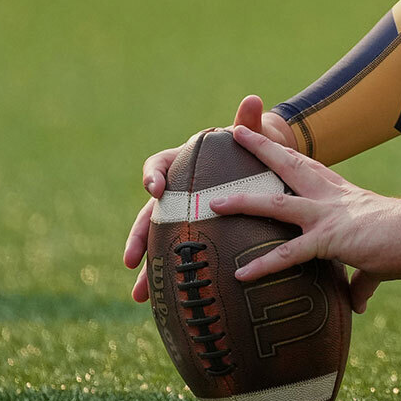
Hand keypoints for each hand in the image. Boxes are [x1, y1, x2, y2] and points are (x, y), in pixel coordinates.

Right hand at [124, 95, 295, 303]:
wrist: (270, 165)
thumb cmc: (259, 148)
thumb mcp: (257, 137)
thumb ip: (249, 123)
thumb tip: (252, 99)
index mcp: (187, 160)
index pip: (161, 163)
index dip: (153, 175)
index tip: (154, 188)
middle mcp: (178, 188)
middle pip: (149, 212)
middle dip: (137, 236)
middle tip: (130, 259)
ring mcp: (183, 212)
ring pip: (157, 239)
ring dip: (146, 267)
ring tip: (138, 293)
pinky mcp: (194, 231)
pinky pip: (175, 253)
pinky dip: (166, 275)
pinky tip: (157, 300)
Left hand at [206, 124, 400, 311]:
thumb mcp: (378, 257)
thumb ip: (362, 281)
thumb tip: (357, 305)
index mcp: (342, 195)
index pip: (306, 168)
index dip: (283, 153)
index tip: (264, 137)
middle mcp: (330, 199)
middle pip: (289, 166)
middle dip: (262, 149)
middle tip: (235, 132)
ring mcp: (327, 217)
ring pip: (276, 205)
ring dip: (244, 202)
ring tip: (213, 204)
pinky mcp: (330, 239)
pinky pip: (289, 254)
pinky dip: (264, 265)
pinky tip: (241, 275)